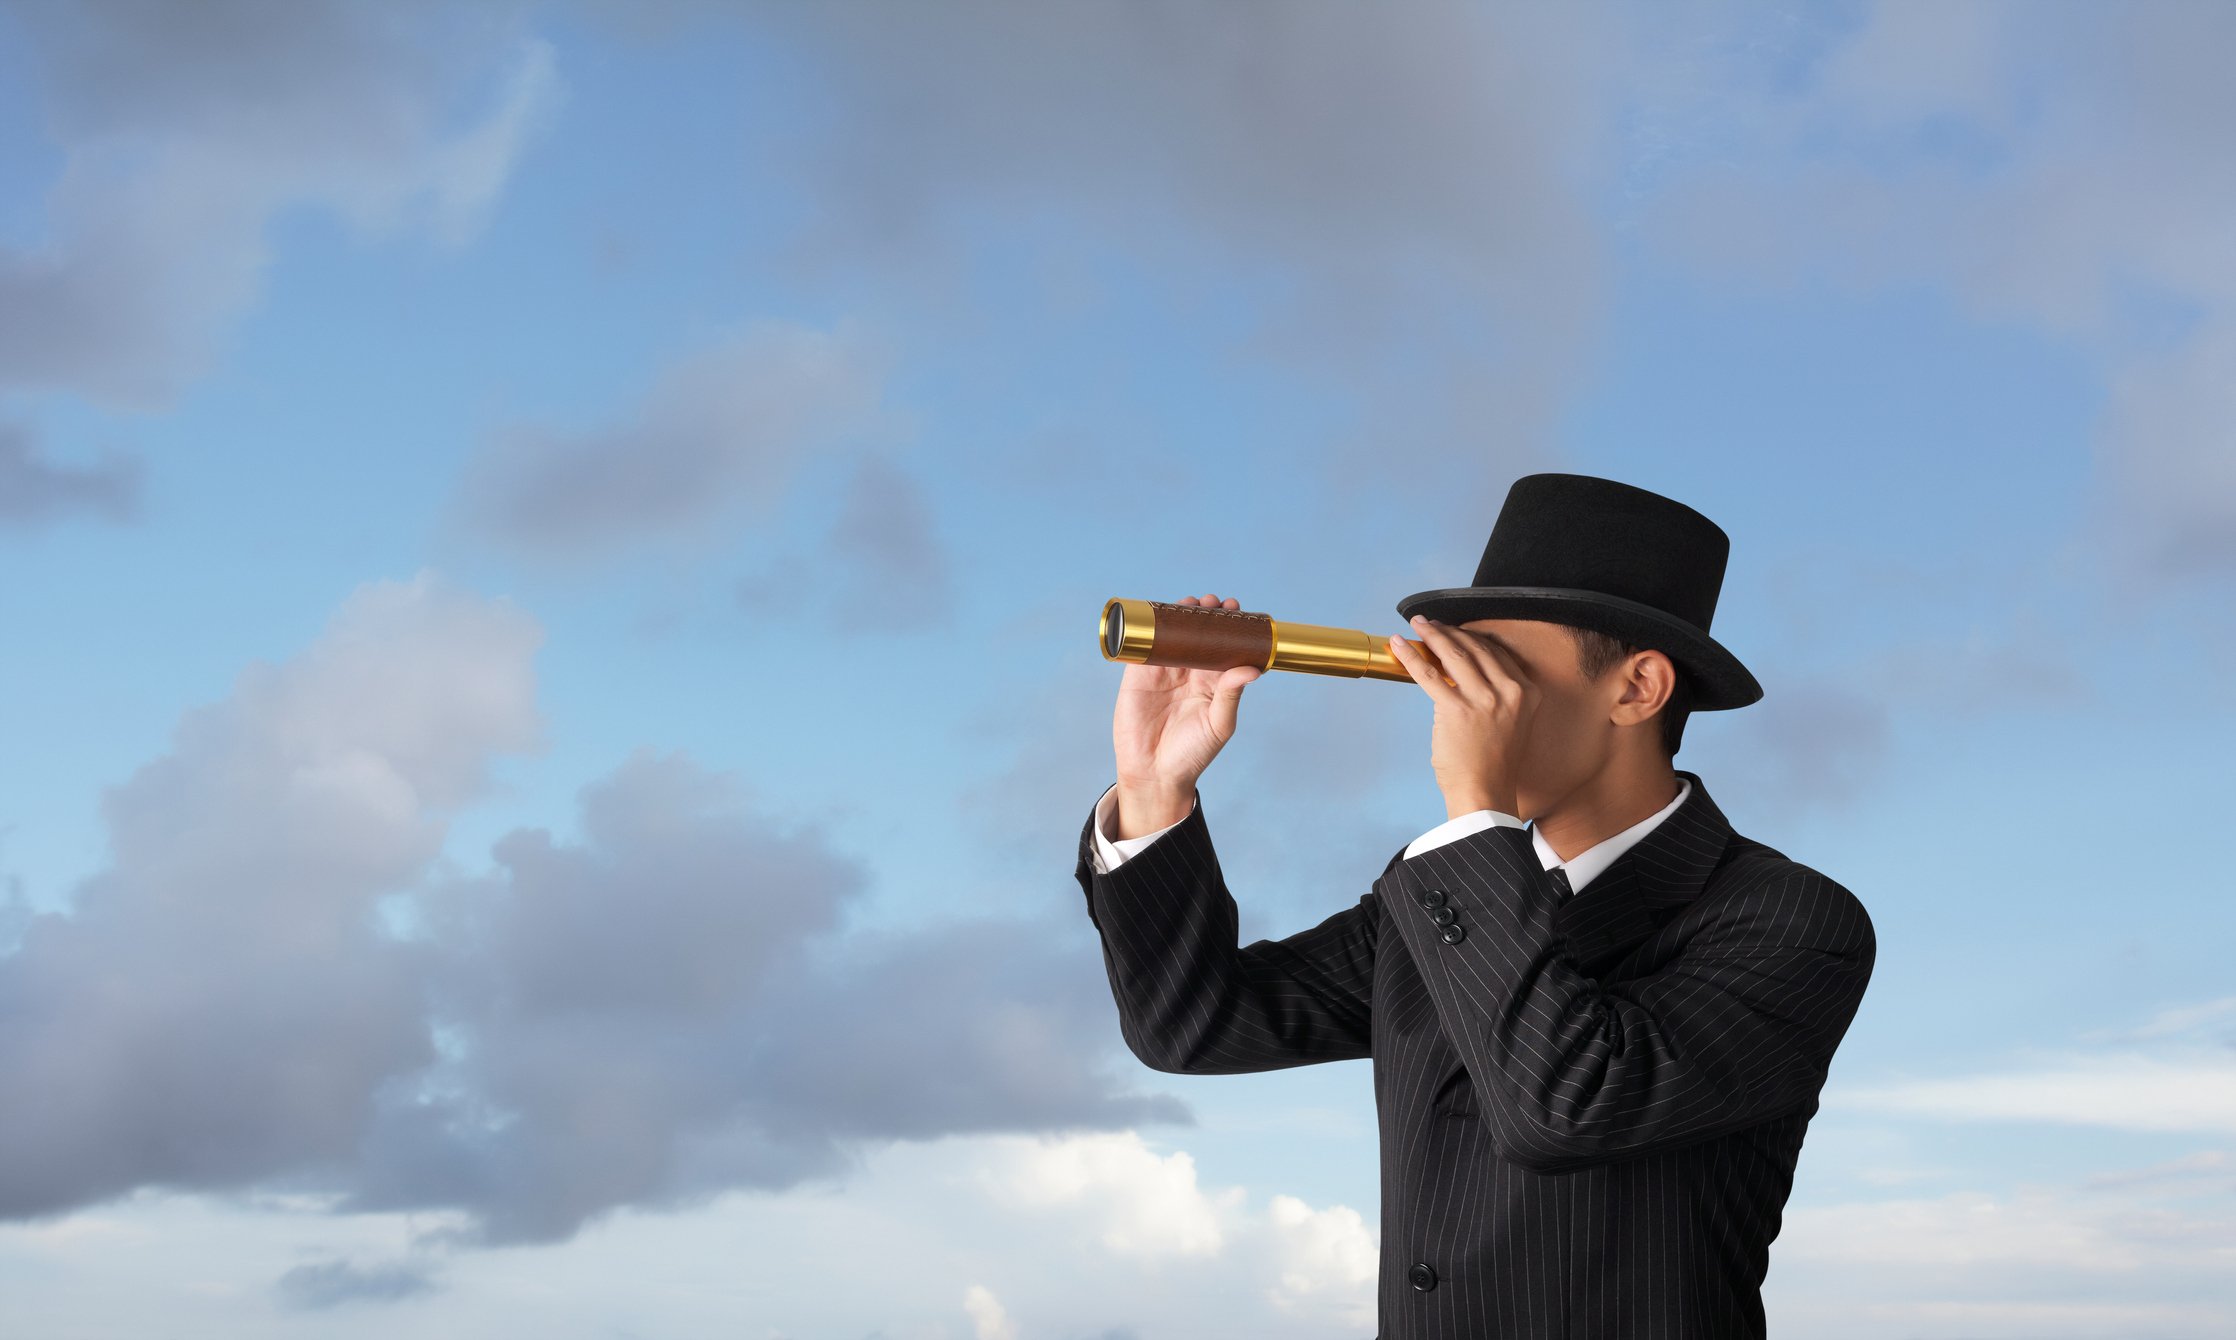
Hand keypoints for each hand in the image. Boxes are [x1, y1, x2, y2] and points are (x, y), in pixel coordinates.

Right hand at [1110, 593, 1262, 824]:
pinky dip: (1150, 628)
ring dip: (1180, 616)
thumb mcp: (1219, 724)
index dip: (1230, 626)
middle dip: (1207, 615)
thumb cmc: (1193, 754)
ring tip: (1190, 603)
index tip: (1236, 609)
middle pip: (1199, 634)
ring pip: (1173, 634)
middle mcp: (1190, 673)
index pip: (1224, 646)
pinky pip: (1145, 645)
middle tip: (1214, 603)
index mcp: (1213, 682)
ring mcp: (1164, 671)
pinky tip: (1158, 614)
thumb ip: (1231, 695)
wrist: (1154, 773)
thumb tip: (1252, 668)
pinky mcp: (1139, 674)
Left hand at [1387, 615, 1535, 817]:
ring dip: (1431, 635)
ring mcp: (1484, 699)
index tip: (1455, 630)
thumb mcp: (1511, 722)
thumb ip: (1497, 695)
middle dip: (1449, 631)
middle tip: (1431, 624)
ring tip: (1417, 626)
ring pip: (1453, 654)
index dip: (1471, 636)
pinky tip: (1399, 644)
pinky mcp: (1455, 709)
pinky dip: (1410, 656)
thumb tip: (1459, 671)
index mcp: (1528, 693)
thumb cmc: (1493, 763)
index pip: (1496, 652)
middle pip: (1475, 648)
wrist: (1485, 793)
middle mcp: (1510, 692)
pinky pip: (1427, 674)